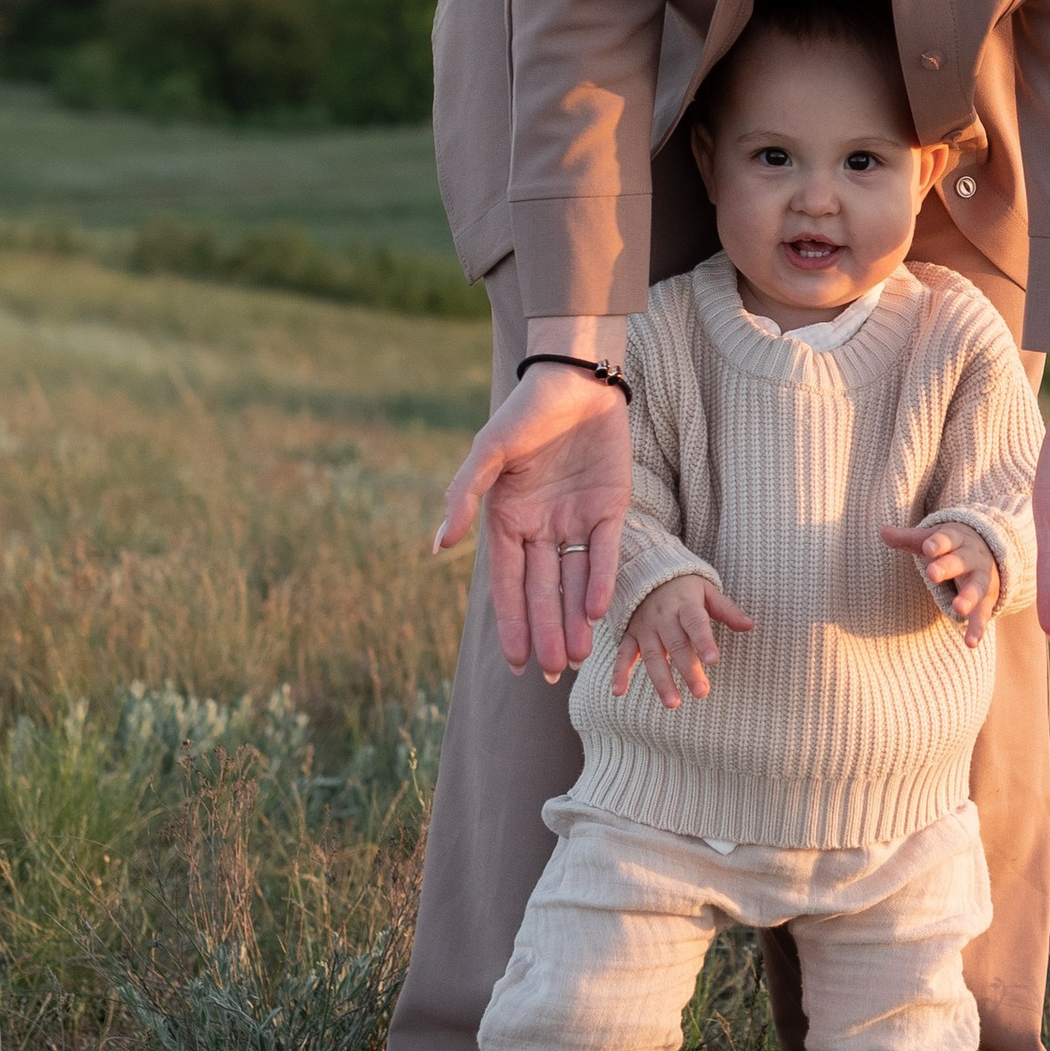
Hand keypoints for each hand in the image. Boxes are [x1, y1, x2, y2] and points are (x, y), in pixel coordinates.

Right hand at [431, 365, 631, 679]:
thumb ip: (464, 496)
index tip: (514, 661)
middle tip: (552, 673)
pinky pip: (605, 551)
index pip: (509, 583)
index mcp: (507, 519)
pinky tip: (597, 612)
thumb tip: (438, 547)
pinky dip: (601, 581)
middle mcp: (541, 527)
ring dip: (574, 619)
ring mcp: (576, 519)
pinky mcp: (611, 506)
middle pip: (544, 590)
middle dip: (546, 632)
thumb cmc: (524, 411)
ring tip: (576, 658)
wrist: (575, 377)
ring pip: (575, 580)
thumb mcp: (489, 450)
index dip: (512, 621)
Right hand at [610, 569, 754, 707]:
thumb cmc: (685, 587)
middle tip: (702, 692)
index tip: (713, 660)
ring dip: (661, 680)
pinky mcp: (631, 635)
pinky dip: (619, 672)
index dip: (704, 641)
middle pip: (677, 645)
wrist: (647, 571)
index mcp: (685, 605)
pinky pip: (624, 654)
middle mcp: (664, 617)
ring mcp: (645, 627)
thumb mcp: (708, 591)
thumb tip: (751, 625)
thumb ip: (727, 610)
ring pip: (653, 656)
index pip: (696, 623)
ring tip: (672, 703)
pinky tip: (619, 691)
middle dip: (688, 669)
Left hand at [879, 518, 1001, 647]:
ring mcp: (981, 579)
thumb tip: (882, 532)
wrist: (991, 549)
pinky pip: (982, 614)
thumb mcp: (932, 539)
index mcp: (957, 539)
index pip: (947, 539)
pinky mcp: (986, 599)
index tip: (928, 548)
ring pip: (976, 588)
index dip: (938, 543)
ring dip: (968, 598)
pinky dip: (977, 628)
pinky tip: (971, 643)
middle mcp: (972, 558)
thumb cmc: (952, 546)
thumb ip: (908, 539)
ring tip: (958, 609)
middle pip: (960, 561)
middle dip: (947, 567)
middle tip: (932, 574)